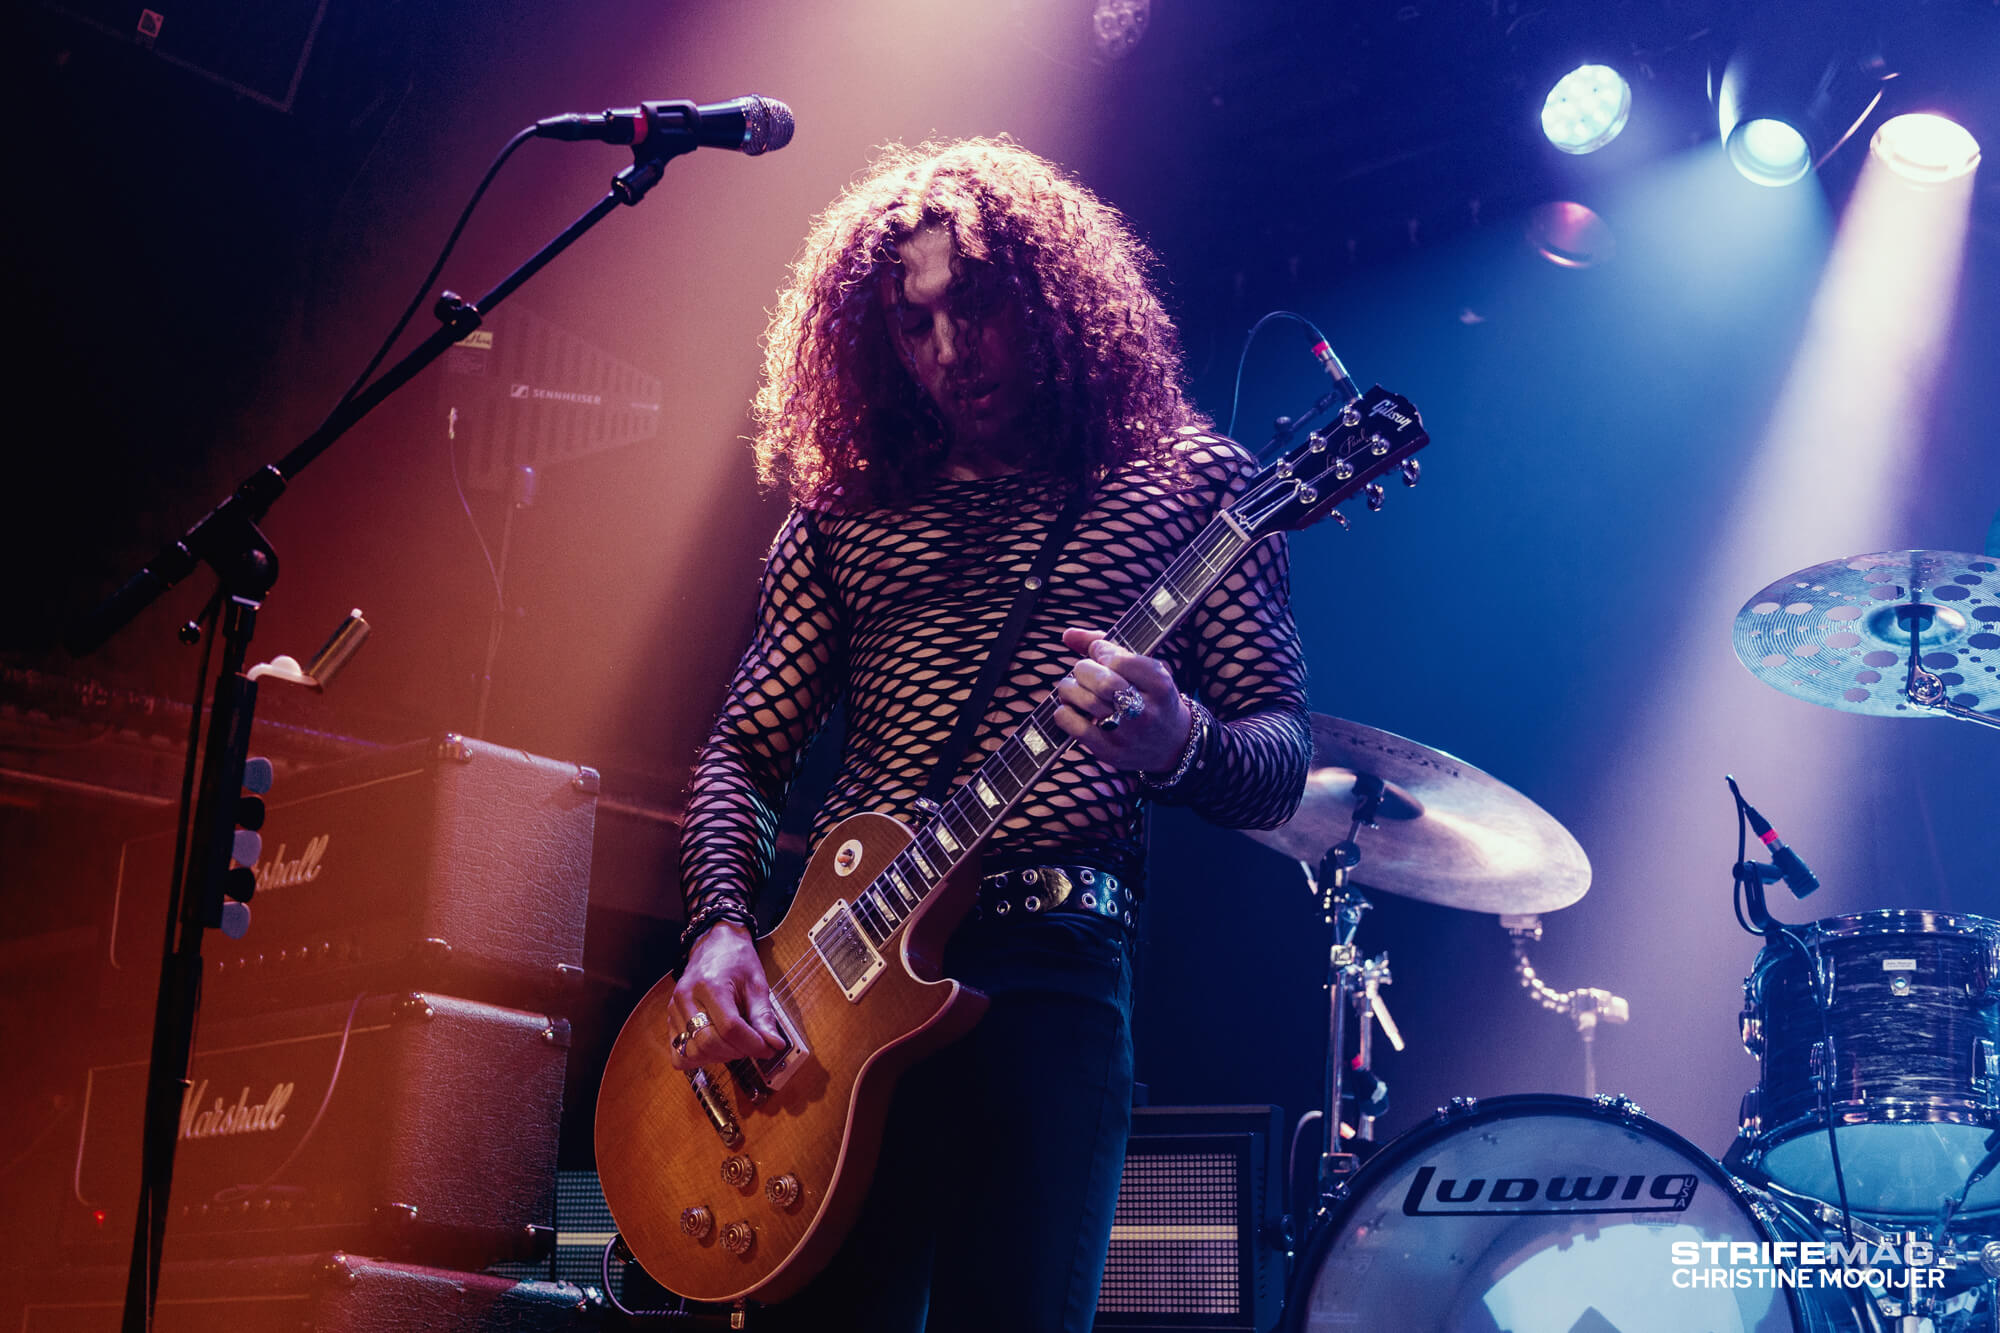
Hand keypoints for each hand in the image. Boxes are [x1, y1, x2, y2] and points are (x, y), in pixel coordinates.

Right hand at [666, 922, 783, 1069]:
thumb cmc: (737, 961)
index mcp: (711, 985)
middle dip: (737, 1052)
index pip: (730, 1028)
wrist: (714, 944)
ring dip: (719, 1057)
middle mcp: (687, 998)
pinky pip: (678, 1054)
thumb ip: (763, 1016)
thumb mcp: (756, 983)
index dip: (753, 1044)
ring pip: (693, 1052)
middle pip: (709, 1043)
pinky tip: (715, 1047)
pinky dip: (698, 1058)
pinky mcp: (670, 1019)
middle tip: (753, 1046)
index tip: (768, 1049)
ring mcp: (675, 1009)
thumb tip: (774, 1045)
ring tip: (735, 1044)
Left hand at [1053, 627, 1192, 773]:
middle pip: (1102, 681)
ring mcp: (1128, 734)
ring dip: (1069, 688)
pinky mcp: (1110, 751)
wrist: (1171, 745)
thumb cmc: (1151, 698)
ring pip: (1086, 702)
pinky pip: (1075, 727)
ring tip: (1074, 688)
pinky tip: (1071, 708)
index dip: (1100, 651)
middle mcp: (1146, 711)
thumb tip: (1068, 634)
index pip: (1119, 660)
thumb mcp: (1145, 670)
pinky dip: (1064, 712)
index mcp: (1159, 685)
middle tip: (1083, 671)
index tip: (1098, 654)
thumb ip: (1108, 646)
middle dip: (1083, 669)